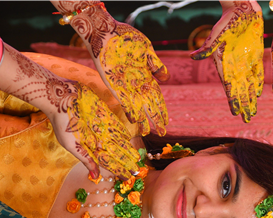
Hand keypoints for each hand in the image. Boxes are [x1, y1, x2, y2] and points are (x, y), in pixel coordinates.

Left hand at [52, 1, 169, 135]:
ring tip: (147, 133)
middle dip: (155, 119)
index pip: (156, 97)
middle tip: (162, 133)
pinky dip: (129, 110)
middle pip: (148, 105)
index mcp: (145, 75)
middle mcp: (135, 82)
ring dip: (142, 119)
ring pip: (136, 106)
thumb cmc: (126, 37)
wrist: (105, 30)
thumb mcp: (146, 49)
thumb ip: (155, 64)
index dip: (162, 109)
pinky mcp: (112, 83)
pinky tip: (134, 120)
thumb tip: (166, 78)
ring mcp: (124, 84)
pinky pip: (123, 100)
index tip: (167, 121)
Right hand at [60, 81, 140, 179]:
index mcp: (89, 148)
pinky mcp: (104, 115)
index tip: (128, 178)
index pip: (106, 162)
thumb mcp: (71, 145)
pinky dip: (123, 133)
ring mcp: (102, 127)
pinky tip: (130, 140)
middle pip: (115, 153)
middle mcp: (97, 139)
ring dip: (127, 150)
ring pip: (118, 141)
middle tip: (137, 171)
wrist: (60, 98)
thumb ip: (85, 159)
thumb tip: (95, 177)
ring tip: (137, 159)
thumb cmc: (61, 122)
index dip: (117, 169)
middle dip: (125, 162)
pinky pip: (116, 126)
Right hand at [190, 0, 263, 122]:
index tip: (235, 113)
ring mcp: (244, 62)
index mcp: (224, 65)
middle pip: (239, 91)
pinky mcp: (254, 56)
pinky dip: (258, 85)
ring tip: (251, 113)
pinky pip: (256, 74)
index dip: (232, 100)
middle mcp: (234, 67)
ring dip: (250, 99)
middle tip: (246, 120)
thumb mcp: (216, 36)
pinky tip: (259, 96)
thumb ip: (207, 48)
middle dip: (243, 105)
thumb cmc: (226, 22)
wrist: (240, 10)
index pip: (229, 87)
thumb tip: (193, 57)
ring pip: (248, 86)